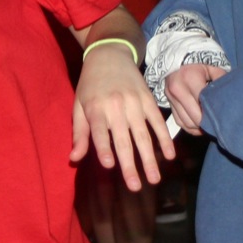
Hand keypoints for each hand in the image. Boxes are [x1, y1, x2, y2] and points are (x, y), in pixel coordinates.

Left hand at [70, 44, 175, 190]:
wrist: (109, 55)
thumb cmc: (90, 85)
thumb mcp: (78, 106)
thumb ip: (79, 133)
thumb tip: (73, 159)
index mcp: (96, 109)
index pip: (100, 132)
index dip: (104, 148)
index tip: (109, 166)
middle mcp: (116, 107)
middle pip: (124, 140)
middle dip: (131, 165)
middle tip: (136, 187)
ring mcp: (135, 103)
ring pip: (144, 135)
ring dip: (150, 159)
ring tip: (154, 179)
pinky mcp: (149, 100)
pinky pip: (158, 122)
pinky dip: (165, 139)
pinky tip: (169, 155)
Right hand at [163, 62, 229, 135]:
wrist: (176, 61)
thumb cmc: (198, 65)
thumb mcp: (212, 68)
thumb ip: (221, 80)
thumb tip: (231, 97)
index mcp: (190, 78)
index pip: (202, 104)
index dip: (212, 114)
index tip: (222, 116)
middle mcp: (177, 89)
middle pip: (194, 117)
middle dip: (206, 123)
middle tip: (217, 123)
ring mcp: (171, 98)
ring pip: (186, 122)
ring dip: (198, 127)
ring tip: (208, 125)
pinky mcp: (168, 104)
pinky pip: (179, 122)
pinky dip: (189, 127)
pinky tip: (199, 125)